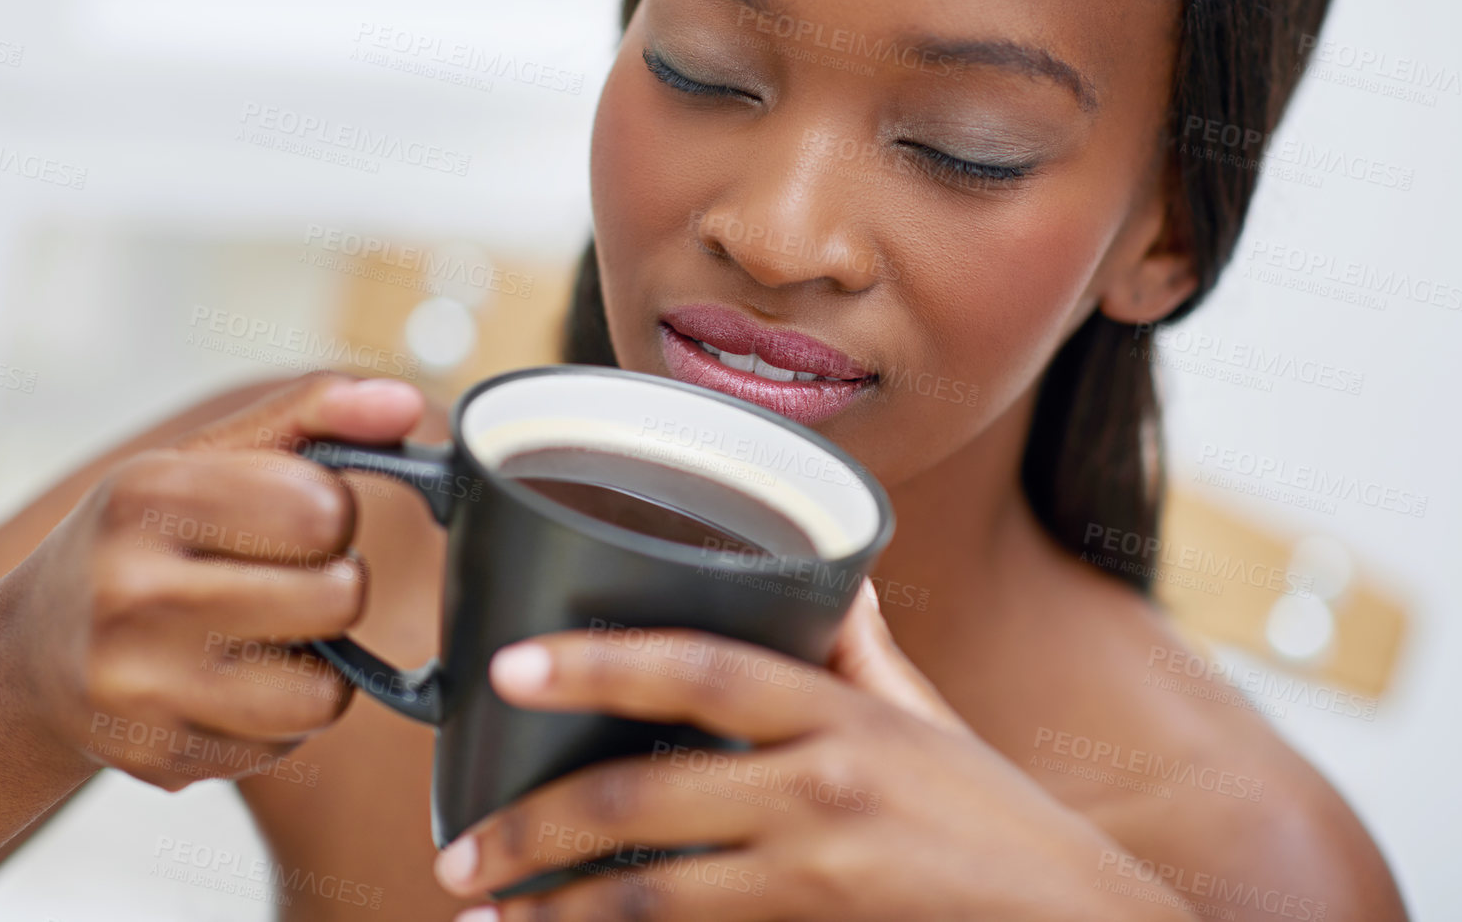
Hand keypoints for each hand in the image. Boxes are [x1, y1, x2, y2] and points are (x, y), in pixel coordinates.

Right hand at [5, 373, 424, 791]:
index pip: (324, 508)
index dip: (331, 512)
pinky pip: (290, 740)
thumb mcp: (206, 458)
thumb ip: (314, 415)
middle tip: (276, 577)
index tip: (294, 517)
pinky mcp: (162, 760)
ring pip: (326, 690)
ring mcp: (143, 688)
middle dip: (329, 583)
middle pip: (339, 596)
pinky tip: (227, 682)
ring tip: (261, 633)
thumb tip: (404, 403)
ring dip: (316, 660)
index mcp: (147, 497)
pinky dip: (280, 712)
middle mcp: (134, 594)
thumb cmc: (136, 543)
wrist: (27, 656)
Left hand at [432, 582, 1190, 919]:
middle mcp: (825, 787)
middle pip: (647, 795)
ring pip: (652, 894)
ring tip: (487, 908)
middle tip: (461, 844)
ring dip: (556, 908)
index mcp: (845, 713)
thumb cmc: (1000, 822)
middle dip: (535, 825)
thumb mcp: (932, 721)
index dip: (600, 660)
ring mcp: (821, 872)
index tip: (509, 669)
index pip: (702, 665)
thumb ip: (865, 651)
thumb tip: (830, 573)